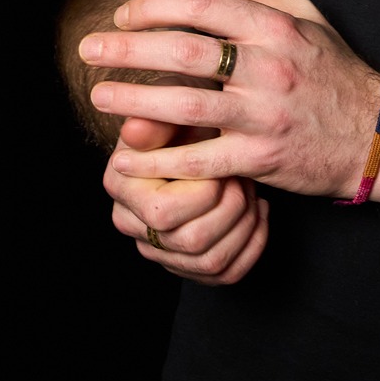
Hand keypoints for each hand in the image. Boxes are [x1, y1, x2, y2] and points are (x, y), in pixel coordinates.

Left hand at [80, 0, 379, 197]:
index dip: (154, 7)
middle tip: (90, 49)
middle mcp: (268, 68)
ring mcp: (265, 115)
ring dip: (134, 101)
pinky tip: (130, 158)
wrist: (378, 136)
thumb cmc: (333, 70)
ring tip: (99, 96)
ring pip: (187, 105)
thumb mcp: (300, 17)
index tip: (125, 16)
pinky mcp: (263, 158)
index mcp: (272, 27)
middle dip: (128, 49)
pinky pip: (203, 160)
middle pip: (184, 52)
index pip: (200, 5)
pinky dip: (163, 160)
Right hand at [104, 113, 269, 283]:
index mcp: (120, 186)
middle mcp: (131, 223)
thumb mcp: (168, 106)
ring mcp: (158, 249)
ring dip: (244, 227)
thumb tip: (135, 130)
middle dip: (229, 211)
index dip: (203, 192)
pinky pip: (225, 274)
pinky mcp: (185, 264)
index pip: (164, 212)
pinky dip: (251, 246)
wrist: (185, 131)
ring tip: (253, 192)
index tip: (224, 163)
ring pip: (212, 262)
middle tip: (244, 178)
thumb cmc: (179, 115)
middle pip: (191, 241)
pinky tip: (259, 215)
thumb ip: (155, 120)